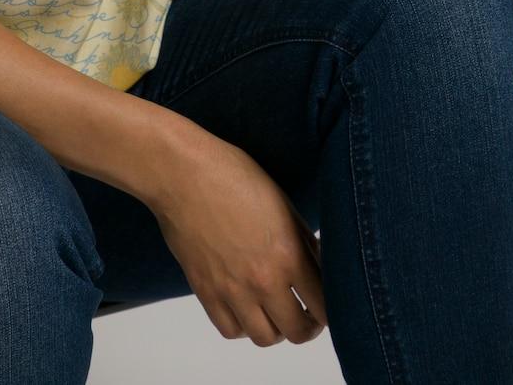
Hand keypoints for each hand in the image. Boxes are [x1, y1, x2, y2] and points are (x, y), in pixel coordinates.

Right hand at [149, 131, 327, 347]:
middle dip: (308, 325)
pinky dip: (243, 326)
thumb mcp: (282, 202)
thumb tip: (318, 266)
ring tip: (276, 311)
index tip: (326, 304)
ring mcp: (232, 291)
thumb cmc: (233, 175)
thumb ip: (303, 240)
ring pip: (265, 338)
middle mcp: (263, 280)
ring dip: (276, 328)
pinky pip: (231, 330)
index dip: (330, 309)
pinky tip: (246, 308)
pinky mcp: (205, 292)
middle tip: (306, 313)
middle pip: (297, 331)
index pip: (323, 306)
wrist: (182, 174)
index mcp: (288, 254)